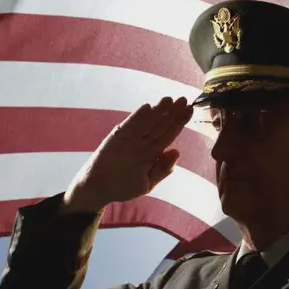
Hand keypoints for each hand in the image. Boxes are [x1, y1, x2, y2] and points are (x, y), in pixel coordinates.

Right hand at [61, 97, 193, 213]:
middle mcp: (143, 142)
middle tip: (184, 100)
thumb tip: (176, 152)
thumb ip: (161, 169)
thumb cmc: (123, 185)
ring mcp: (130, 139)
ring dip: (158, 111)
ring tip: (169, 100)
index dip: (179, 122)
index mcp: (153, 152)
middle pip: (160, 125)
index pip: (169, 134)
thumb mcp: (147, 183)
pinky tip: (147, 108)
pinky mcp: (116, 138)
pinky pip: (129, 126)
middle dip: (172, 112)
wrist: (99, 189)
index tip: (190, 110)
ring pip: (147, 123)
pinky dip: (137, 118)